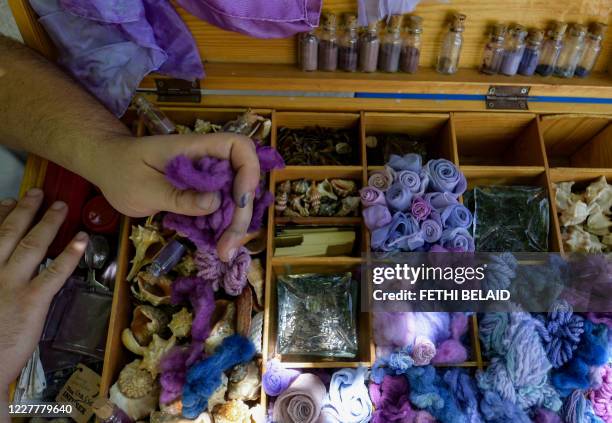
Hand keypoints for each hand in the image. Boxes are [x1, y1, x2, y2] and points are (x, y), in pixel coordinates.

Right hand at [0, 189, 87, 405]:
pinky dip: (70, 255)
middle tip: (37, 193)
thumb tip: (3, 266)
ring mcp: (11, 285)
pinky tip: (82, 240)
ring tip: (60, 207)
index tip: (7, 201)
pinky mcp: (32, 301)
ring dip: (48, 223)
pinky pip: (55, 273)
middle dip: (24, 210)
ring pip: (32, 246)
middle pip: (8, 234)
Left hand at [93, 133, 259, 261]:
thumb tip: (215, 202)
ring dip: (235, 225)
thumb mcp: (145, 188)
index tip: (240, 200)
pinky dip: (223, 228)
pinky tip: (217, 245)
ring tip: (223, 251)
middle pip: (242, 180)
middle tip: (228, 244)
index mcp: (196, 148)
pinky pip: (222, 209)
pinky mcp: (202, 194)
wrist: (109, 169)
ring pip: (235, 198)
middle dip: (242, 213)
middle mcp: (208, 161)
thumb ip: (179, 197)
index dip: (248, 171)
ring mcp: (207, 178)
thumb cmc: (122, 171)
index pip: (239, 147)